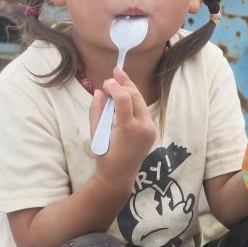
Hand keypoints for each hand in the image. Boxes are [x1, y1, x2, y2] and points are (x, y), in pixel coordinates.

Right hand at [90, 67, 155, 190]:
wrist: (119, 175)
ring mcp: (150, 129)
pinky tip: (126, 94)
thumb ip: (96, 110)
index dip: (115, 87)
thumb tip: (99, 91)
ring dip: (131, 90)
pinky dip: (134, 101)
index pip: (124, 98)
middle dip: (126, 83)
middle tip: (116, 71)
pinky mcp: (152, 130)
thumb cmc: (104, 155)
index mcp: (128, 128)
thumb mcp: (95, 133)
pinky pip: (143, 111)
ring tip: (121, 77)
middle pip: (136, 97)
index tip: (106, 82)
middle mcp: (143, 127)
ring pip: (141, 102)